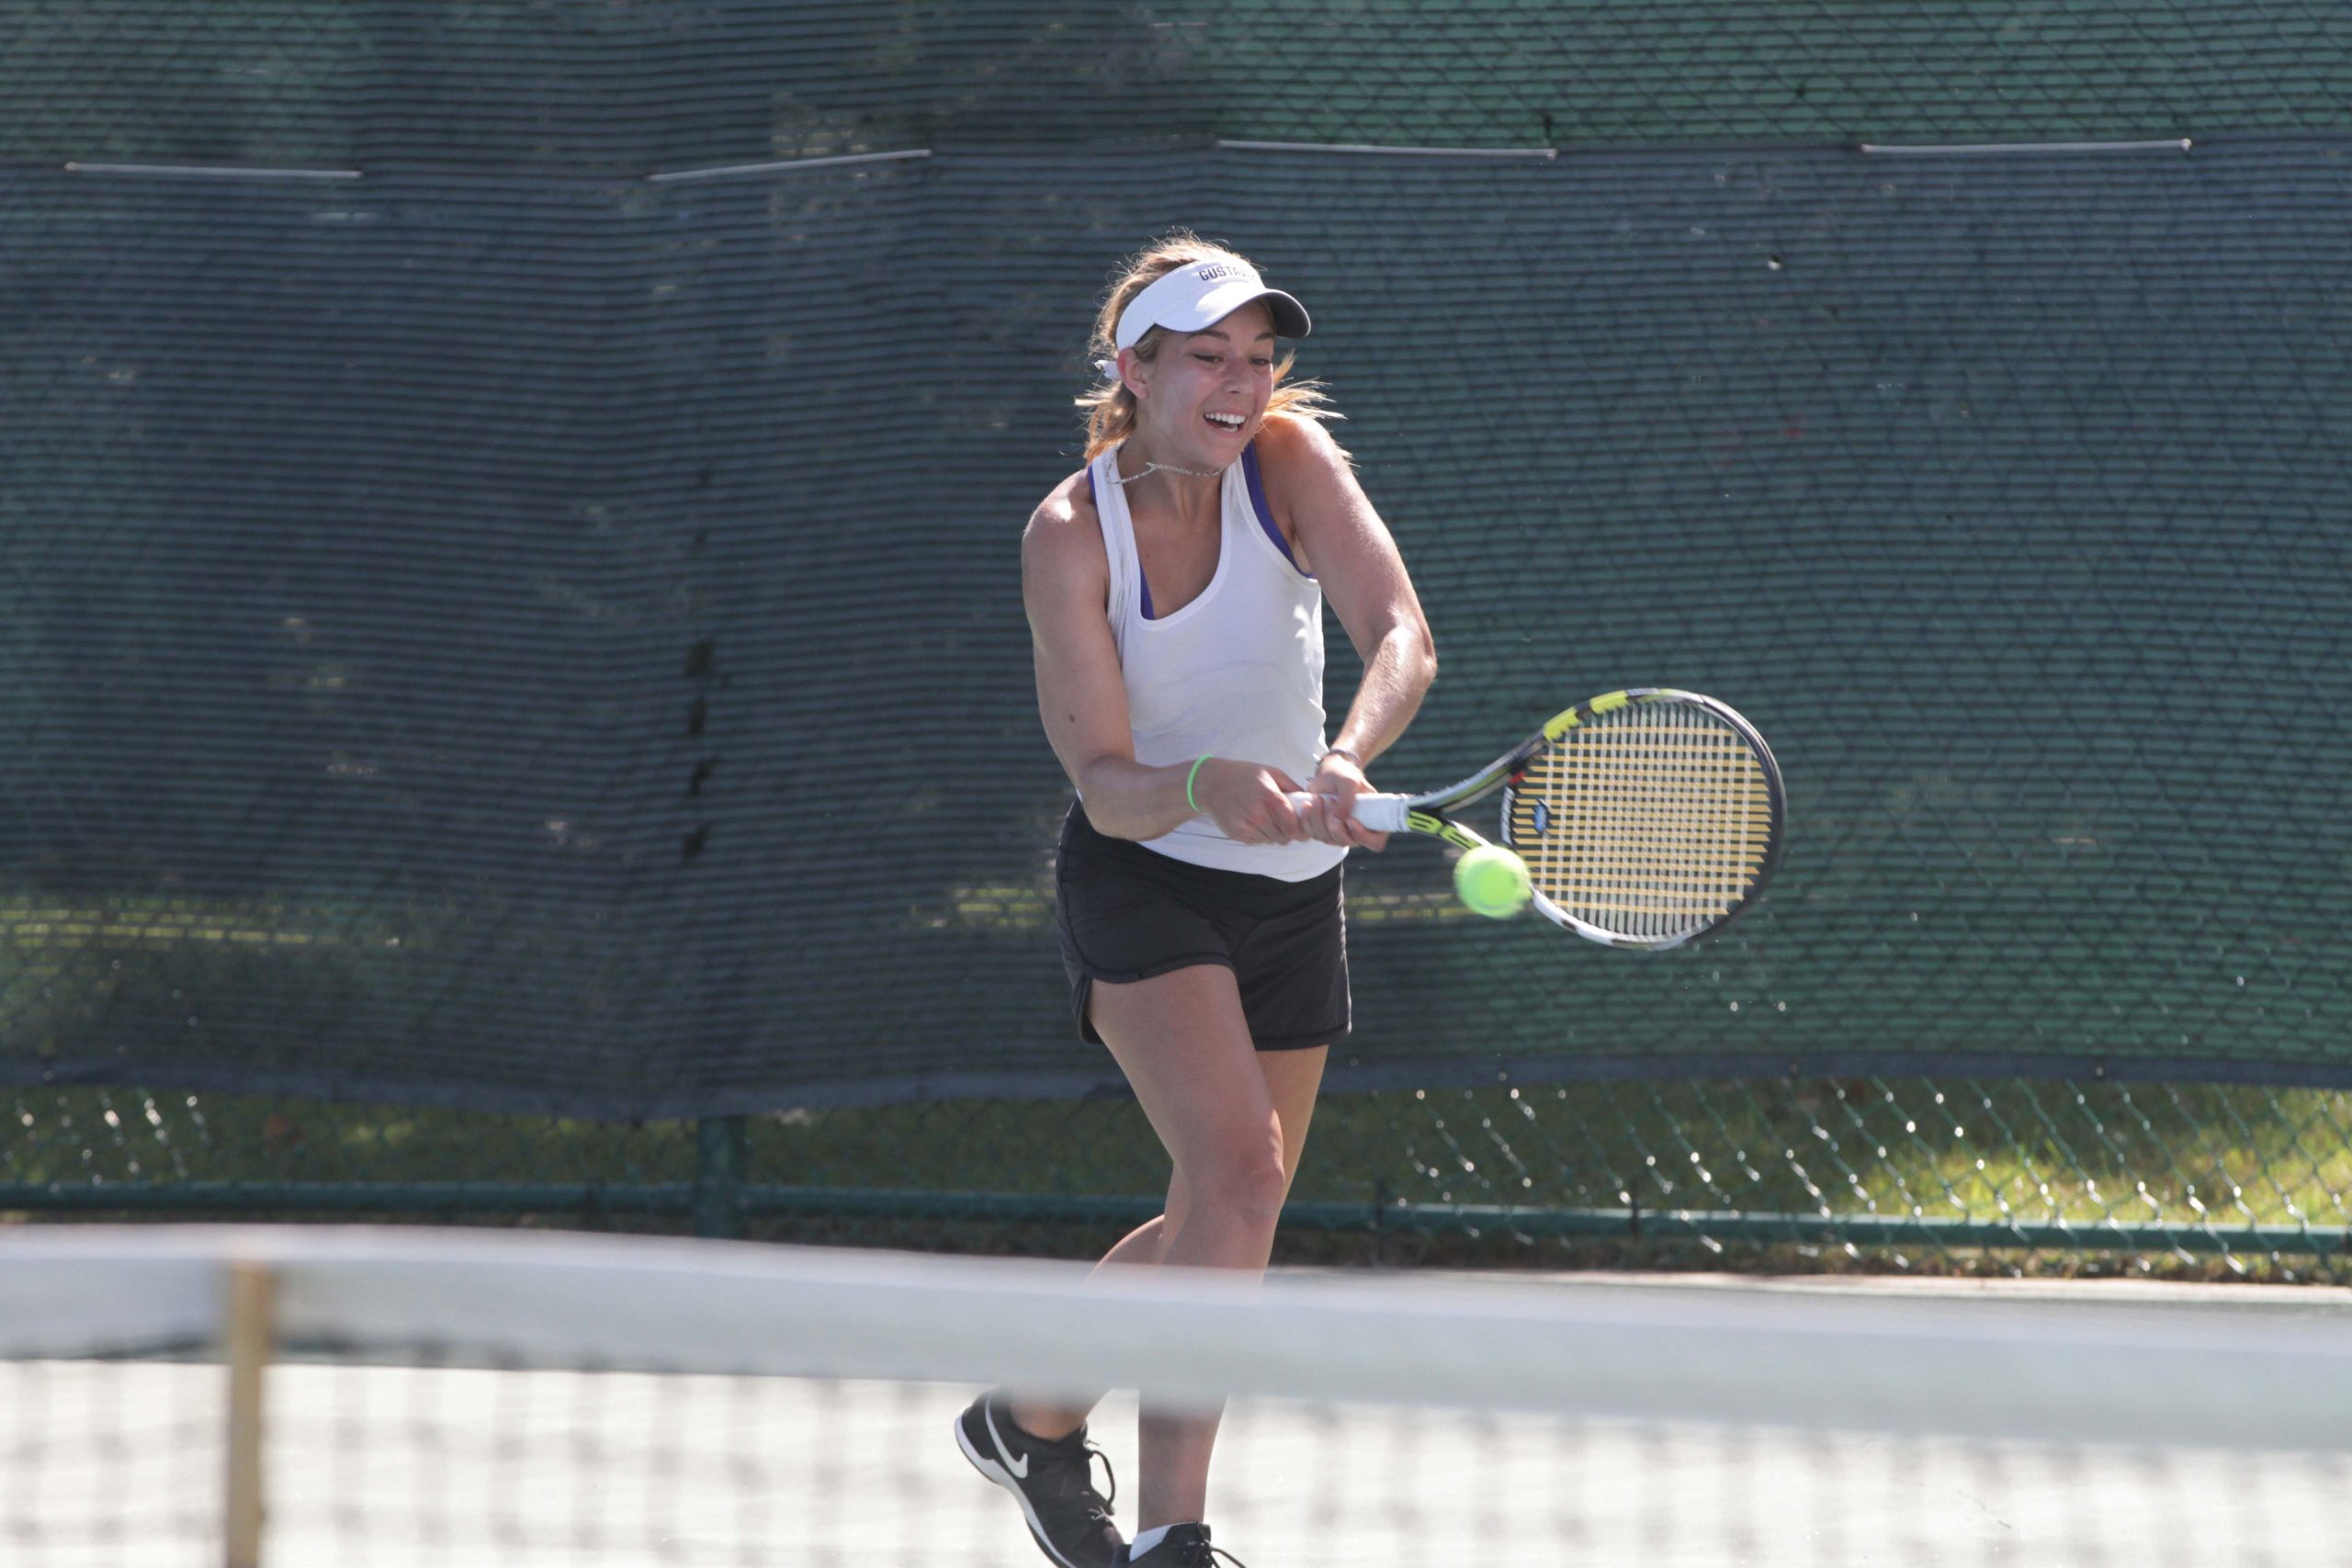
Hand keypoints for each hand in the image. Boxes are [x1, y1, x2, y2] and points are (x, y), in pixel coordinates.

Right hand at [1195, 758, 1313, 844]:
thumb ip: (1292, 787)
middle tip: (1284, 825)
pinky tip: (1254, 822)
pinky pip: (1256, 842)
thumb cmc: (1244, 775)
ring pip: (1270, 841)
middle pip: (1283, 838)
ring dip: (1272, 834)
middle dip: (1287, 833)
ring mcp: (1246, 826)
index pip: (1293, 827)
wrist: (1212, 783)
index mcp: (1270, 799)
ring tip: (1267, 820)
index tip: (1302, 830)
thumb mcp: (1271, 773)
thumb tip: (1309, 801)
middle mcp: (1258, 815)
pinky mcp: (1236, 833)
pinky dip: (1259, 835)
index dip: (1300, 831)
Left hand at [1297, 751, 1388, 851]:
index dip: (1363, 836)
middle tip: (1330, 801)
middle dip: (1334, 824)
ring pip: (1327, 838)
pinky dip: (1308, 819)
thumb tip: (1338, 819)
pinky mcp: (1322, 831)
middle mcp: (1357, 832)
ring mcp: (1339, 833)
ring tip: (1319, 798)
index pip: (1375, 842)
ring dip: (1319, 818)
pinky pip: (1312, 833)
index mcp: (1374, 821)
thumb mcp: (1349, 781)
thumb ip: (1347, 799)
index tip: (1351, 820)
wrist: (1329, 773)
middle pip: (1345, 842)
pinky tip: (1308, 804)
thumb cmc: (1345, 775)